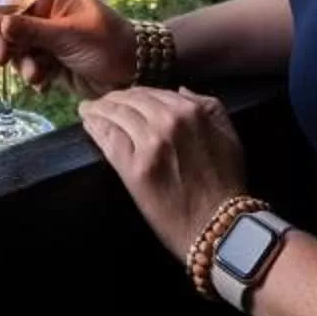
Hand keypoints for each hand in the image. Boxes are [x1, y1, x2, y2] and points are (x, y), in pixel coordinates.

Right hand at [0, 0, 139, 97]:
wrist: (132, 74)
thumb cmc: (109, 43)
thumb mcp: (70, 35)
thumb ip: (34, 30)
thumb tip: (1, 24)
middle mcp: (46, 12)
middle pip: (9, 23)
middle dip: (5, 43)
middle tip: (2, 59)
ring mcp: (47, 37)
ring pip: (17, 48)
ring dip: (23, 64)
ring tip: (38, 76)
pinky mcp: (49, 59)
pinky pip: (28, 65)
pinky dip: (33, 76)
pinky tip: (44, 85)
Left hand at [78, 87, 250, 261]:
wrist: (219, 225)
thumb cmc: (226, 183)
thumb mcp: (228, 134)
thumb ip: (209, 106)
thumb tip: (180, 89)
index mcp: (192, 111)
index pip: (153, 92)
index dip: (135, 93)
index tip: (123, 97)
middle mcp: (169, 121)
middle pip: (131, 100)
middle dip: (114, 99)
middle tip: (101, 103)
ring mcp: (150, 143)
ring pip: (116, 115)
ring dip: (99, 110)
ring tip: (88, 110)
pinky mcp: (134, 167)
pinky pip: (108, 138)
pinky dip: (95, 127)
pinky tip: (88, 123)